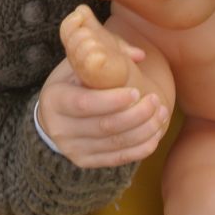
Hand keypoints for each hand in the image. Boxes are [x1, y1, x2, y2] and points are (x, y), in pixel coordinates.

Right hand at [38, 55, 170, 168]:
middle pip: (104, 126)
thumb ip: (108, 53)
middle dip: (136, 115)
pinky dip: (140, 148)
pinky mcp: (84, 161)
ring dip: (144, 131)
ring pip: (115, 144)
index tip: (137, 91)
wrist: (52, 114)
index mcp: (54, 99)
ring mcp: (71, 148)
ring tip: (162, 114)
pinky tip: (155, 135)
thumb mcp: (80, 62)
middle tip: (156, 101)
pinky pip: (118, 159)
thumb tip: (139, 55)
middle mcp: (59, 128)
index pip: (84, 104)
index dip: (113, 100)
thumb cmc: (71, 81)